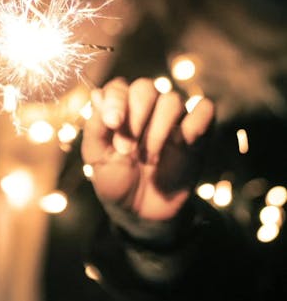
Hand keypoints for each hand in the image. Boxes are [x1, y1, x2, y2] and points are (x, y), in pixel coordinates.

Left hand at [81, 77, 214, 221]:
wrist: (140, 212)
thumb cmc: (115, 180)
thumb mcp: (95, 157)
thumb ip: (95, 126)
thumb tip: (98, 95)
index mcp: (120, 108)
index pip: (119, 87)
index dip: (116, 101)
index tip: (113, 123)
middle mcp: (147, 108)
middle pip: (146, 88)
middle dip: (136, 116)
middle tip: (128, 149)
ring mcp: (173, 119)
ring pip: (172, 100)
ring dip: (159, 129)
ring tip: (149, 158)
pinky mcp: (197, 133)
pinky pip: (205, 110)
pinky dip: (195, 122)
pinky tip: (181, 144)